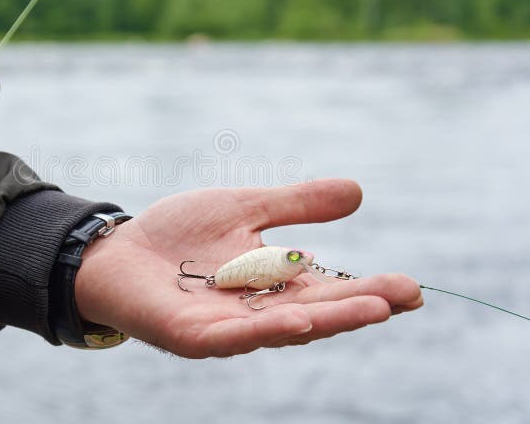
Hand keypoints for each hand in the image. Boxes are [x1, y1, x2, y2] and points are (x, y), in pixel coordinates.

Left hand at [76, 179, 422, 357]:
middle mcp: (258, 312)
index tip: (411, 286)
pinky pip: (235, 335)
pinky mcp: (194, 336)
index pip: (329, 290)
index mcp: (273, 284)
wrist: (118, 251)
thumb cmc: (178, 234)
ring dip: (327, 320)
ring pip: (284, 327)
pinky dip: (268, 328)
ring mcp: (227, 328)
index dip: (368, 289)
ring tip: (372, 309)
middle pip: (316, 312)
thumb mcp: (245, 209)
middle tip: (406, 296)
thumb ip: (295, 205)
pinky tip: (300, 321)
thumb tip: (357, 192)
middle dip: (360, 305)